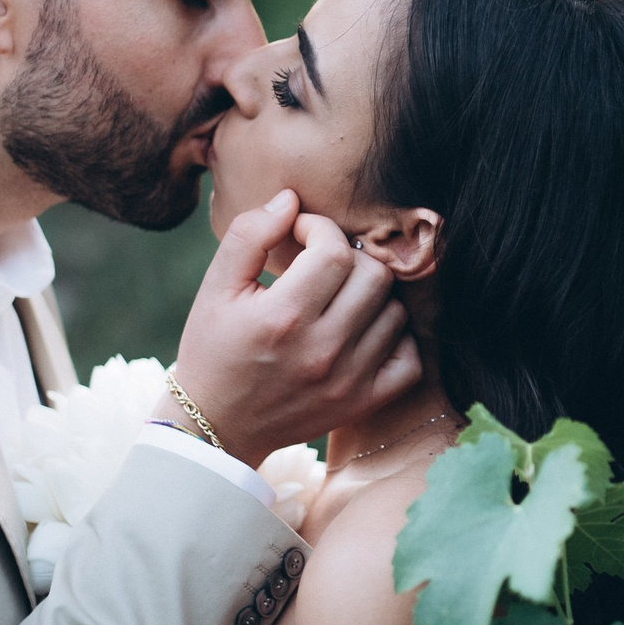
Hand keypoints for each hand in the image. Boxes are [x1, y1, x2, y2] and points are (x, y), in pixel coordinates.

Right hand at [170, 190, 420, 466]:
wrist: (216, 424)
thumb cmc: (213, 349)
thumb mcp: (215, 288)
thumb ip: (249, 235)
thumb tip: (291, 199)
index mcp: (283, 317)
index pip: (334, 250)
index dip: (319, 228)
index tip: (300, 236)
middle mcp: (322, 350)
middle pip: (374, 276)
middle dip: (349, 258)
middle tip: (322, 265)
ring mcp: (348, 381)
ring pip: (395, 311)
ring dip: (370, 295)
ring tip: (338, 298)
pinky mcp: (363, 402)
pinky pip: (410, 359)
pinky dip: (395, 339)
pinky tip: (364, 331)